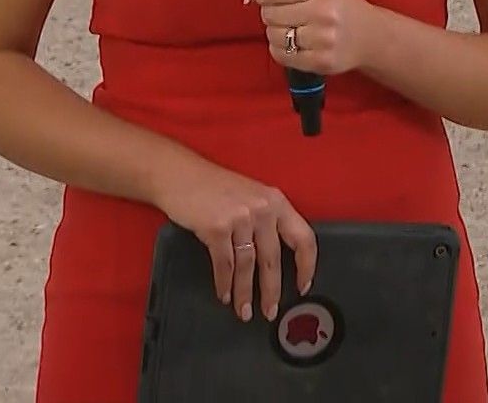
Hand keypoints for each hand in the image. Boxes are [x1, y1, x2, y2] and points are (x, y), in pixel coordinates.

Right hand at [153, 158, 316, 321]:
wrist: (180, 175)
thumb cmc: (215, 188)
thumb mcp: (251, 197)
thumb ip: (267, 221)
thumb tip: (276, 260)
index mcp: (276, 202)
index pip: (304, 238)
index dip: (307, 266)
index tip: (304, 286)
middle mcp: (262, 209)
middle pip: (273, 259)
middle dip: (272, 291)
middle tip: (271, 312)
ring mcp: (239, 218)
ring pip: (248, 266)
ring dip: (245, 293)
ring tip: (245, 311)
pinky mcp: (216, 228)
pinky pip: (224, 264)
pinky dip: (224, 284)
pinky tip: (225, 295)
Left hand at [248, 0, 375, 76]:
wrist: (371, 36)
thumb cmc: (342, 8)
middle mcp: (324, 13)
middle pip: (270, 14)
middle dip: (271, 13)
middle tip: (282, 13)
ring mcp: (323, 39)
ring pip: (274, 36)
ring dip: (276, 33)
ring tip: (291, 29)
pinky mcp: (321, 61)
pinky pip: (282, 56)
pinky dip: (282, 50)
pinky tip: (294, 44)